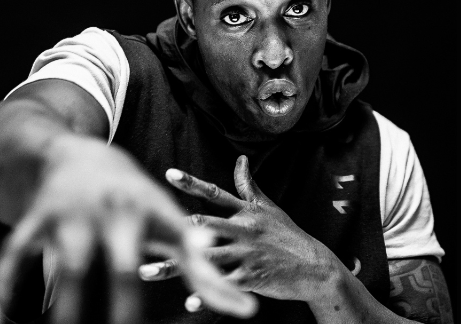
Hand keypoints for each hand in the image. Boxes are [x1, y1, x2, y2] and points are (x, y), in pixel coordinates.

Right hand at [0, 136, 256, 323]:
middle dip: (125, 308)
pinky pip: (10, 257)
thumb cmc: (132, 198)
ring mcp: (70, 215)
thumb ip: (199, 263)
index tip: (225, 294)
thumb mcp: (166, 220)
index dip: (201, 273)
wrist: (75, 153)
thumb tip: (241, 308)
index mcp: (149, 211)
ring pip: (65, 268)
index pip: (181, 248)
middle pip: (121, 267)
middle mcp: (111, 212)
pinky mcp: (34, 220)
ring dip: (62, 309)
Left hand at [139, 155, 340, 307]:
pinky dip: (207, 294)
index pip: (215, 194)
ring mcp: (246, 254)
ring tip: (147, 270)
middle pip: (204, 226)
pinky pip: (224, 286)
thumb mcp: (268, 207)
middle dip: (175, 227)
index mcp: (245, 212)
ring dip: (175, 265)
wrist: (315, 266)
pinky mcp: (251, 278)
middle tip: (146, 228)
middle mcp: (243, 230)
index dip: (192, 183)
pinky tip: (188, 300)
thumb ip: (248, 185)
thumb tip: (240, 159)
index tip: (169, 173)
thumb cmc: (288, 234)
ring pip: (205, 258)